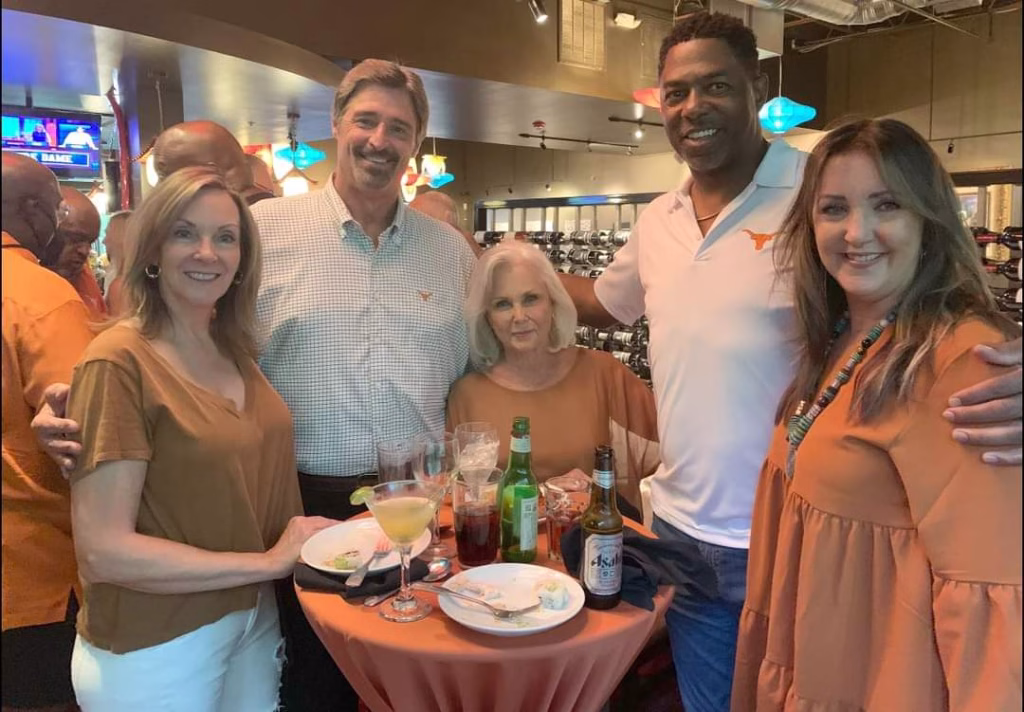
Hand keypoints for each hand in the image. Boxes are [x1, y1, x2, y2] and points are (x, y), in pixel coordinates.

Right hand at [31, 383, 81, 476]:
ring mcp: (51, 447)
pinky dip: (64, 470)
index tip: (76, 426)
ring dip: (64, 460)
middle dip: (63, 446)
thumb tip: (63, 393)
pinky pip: (60, 464)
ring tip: (74, 463)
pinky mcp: (59, 454)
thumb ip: (58, 392)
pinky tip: (69, 475)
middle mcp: (44, 436)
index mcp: (42, 421)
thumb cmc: (60, 400)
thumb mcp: (58, 392)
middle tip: (79, 447)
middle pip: (50, 443)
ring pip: (55, 455)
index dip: (60, 426)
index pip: (47, 424)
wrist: (64, 411)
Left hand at [266, 516, 337, 576]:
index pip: (326, 523)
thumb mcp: (308, 554)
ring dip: (326, 526)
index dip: (337, 526)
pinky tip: (323, 533)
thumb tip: (334, 540)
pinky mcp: (294, 525)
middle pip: (323, 520)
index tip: (347, 528)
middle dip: (333, 525)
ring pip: (317, 521)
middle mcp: (300, 522)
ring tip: (336, 532)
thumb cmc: (287, 562)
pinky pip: (311, 523)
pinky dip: (318, 526)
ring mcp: (296, 522)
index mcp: (305, 527)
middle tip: (344, 530)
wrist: (272, 563)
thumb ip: (321, 544)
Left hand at [944, 338, 1021, 465]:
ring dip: (986, 437)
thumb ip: (1008, 352)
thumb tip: (978, 350)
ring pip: (1016, 432)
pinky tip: (986, 458)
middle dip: (975, 414)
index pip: (1003, 386)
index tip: (952, 400)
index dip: (977, 393)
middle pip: (1006, 409)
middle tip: (948, 416)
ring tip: (958, 435)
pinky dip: (1009, 457)